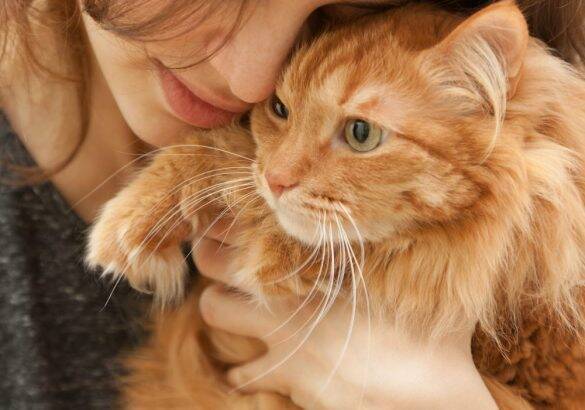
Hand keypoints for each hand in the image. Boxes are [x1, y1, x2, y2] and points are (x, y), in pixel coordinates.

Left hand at [194, 221, 496, 408]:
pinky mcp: (288, 384)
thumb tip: (424, 211)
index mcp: (311, 278)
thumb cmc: (425, 338)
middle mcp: (284, 312)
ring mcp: (280, 350)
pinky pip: (245, 376)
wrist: (424, 403)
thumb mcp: (419, 279)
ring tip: (239, 306)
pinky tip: (265, 364)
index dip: (218, 234)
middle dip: (210, 269)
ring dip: (223, 311)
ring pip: (216, 318)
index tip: (217, 224)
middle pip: (211, 284)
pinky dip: (248, 369)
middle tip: (221, 260)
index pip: (240, 246)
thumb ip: (410, 242)